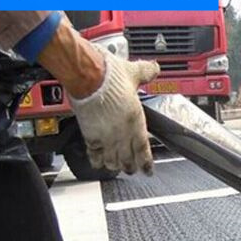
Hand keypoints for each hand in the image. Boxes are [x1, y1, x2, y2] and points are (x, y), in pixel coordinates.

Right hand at [39, 20, 158, 174]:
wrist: (86, 75)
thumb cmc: (109, 74)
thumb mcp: (132, 72)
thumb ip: (145, 72)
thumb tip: (154, 69)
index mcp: (136, 121)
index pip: (144, 149)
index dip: (146, 163)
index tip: (148, 171)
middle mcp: (123, 133)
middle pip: (128, 159)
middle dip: (130, 166)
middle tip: (131, 170)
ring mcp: (106, 136)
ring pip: (113, 160)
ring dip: (114, 165)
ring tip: (115, 167)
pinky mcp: (90, 135)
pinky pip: (94, 154)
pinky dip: (96, 160)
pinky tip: (97, 163)